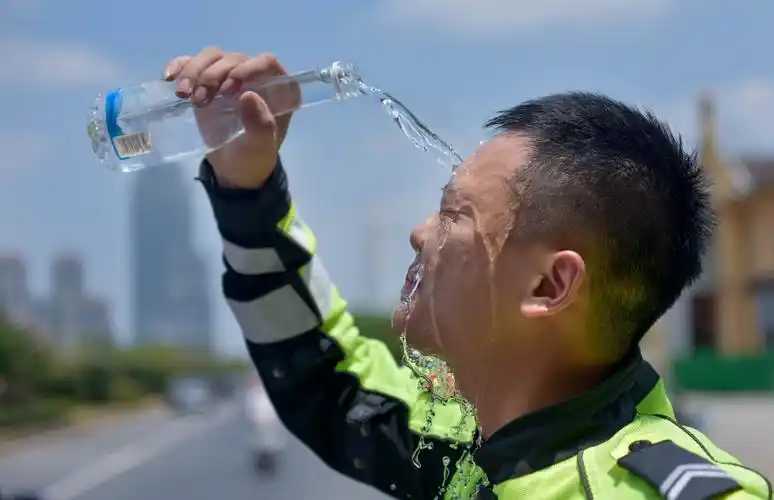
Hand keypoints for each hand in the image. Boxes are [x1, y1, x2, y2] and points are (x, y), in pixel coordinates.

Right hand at [163, 48, 298, 187]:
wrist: (234, 171)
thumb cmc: (254, 157)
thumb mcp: (260, 147)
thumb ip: (260, 125)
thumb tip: (249, 96)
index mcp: (279, 89)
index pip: (266, 63)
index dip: (247, 68)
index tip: (228, 88)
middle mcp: (255, 78)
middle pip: (233, 59)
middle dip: (213, 75)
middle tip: (200, 101)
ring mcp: (230, 78)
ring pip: (212, 58)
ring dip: (194, 72)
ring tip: (184, 95)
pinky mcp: (208, 82)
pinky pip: (193, 63)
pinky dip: (180, 66)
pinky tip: (170, 77)